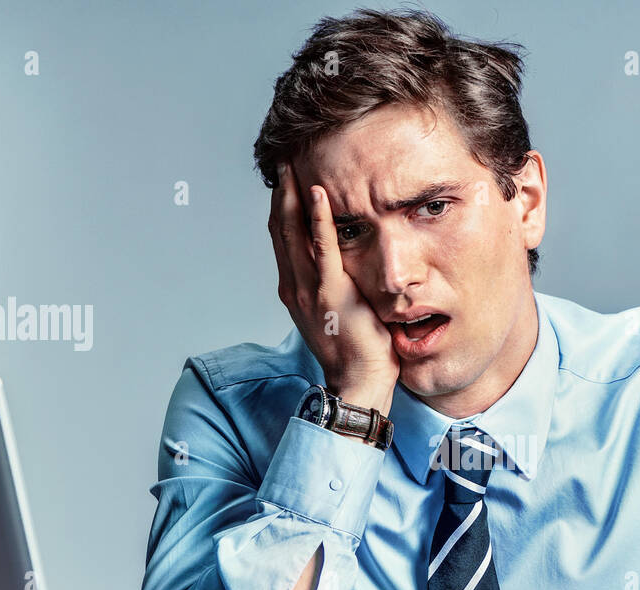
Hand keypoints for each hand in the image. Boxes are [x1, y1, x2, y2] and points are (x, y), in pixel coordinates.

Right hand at [268, 160, 398, 410]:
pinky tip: (318, 193)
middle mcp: (294, 286)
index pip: (282, 238)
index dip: (281, 206)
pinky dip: (318, 218)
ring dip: (292, 195)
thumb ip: (334, 282)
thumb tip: (344, 260)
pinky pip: (323, 248)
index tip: (284, 178)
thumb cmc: (356, 349)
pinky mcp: (331, 292)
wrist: (358, 382)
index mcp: (295, 289)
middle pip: (280, 228)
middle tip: (282, 158)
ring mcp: (309, 289)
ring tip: (293, 164)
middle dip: (281, 192)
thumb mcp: (338, 309)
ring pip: (293, 232)